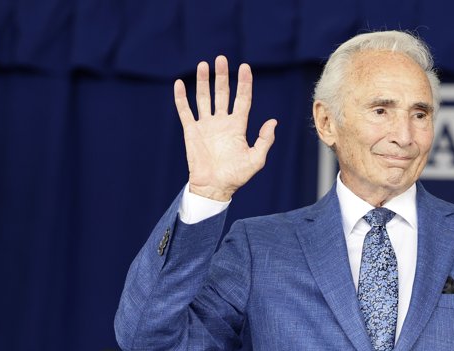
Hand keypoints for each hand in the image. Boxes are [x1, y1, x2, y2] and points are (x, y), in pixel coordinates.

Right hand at [173, 55, 276, 201]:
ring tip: (203, 65)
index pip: (242, 99)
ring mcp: (206, 125)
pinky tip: (180, 84)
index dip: (244, 84)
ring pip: (204, 98)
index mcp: (237, 127)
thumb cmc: (236, 176)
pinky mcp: (192, 131)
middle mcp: (222, 122)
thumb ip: (264, 140)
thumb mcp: (256, 160)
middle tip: (221, 59)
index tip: (245, 67)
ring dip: (203, 81)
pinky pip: (185, 111)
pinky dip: (182, 98)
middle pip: (222, 93)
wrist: (215, 188)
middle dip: (222, 76)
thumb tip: (273, 121)